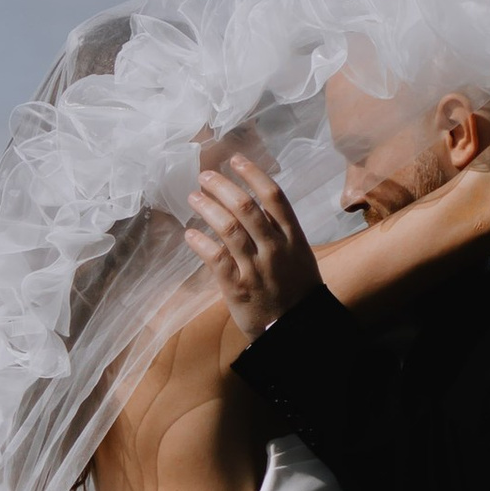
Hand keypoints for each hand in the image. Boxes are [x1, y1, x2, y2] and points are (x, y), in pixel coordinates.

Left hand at [185, 154, 318, 342]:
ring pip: (229, 230)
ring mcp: (256, 269)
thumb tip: (255, 202)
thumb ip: (280, 230)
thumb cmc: (297, 290)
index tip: (236, 160)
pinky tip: (189, 234)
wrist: (296, 330)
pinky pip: (216, 259)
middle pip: (246, 208)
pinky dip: (201, 243)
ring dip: (208, 209)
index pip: (274, 197)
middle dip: (222, 187)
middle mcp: (275, 249)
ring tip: (193, 198)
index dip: (254, 174)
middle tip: (205, 176)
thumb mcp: (299, 255)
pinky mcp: (238, 288)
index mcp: (293, 238)